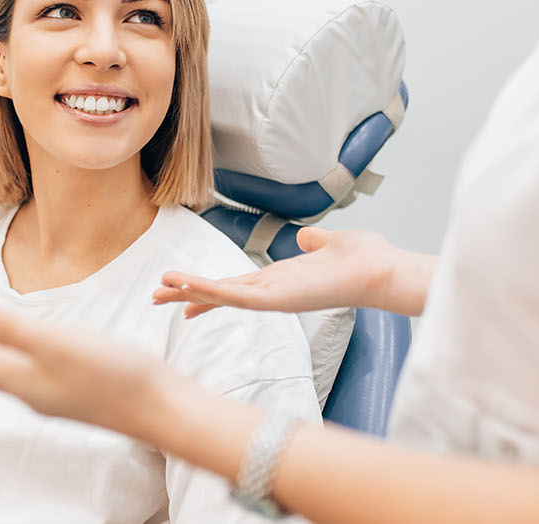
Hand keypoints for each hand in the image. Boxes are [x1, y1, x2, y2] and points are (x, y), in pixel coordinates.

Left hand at [0, 305, 176, 438]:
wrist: (164, 411)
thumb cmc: (116, 377)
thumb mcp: (55, 344)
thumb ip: (7, 329)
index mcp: (20, 379)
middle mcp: (29, 391)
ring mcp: (50, 395)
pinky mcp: (70, 391)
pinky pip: (22, 374)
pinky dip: (4, 360)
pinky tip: (14, 356)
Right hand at [152, 227, 426, 317]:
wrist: (383, 270)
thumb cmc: (364, 260)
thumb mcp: (331, 243)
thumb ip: (314, 241)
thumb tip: (306, 237)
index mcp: (280, 280)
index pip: (235, 285)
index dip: (207, 288)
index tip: (182, 293)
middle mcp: (273, 292)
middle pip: (220, 293)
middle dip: (187, 294)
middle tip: (155, 296)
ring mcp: (274, 299)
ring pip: (223, 296)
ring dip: (191, 292)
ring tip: (160, 289)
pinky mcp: (278, 302)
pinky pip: (238, 297)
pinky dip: (212, 291)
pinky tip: (190, 286)